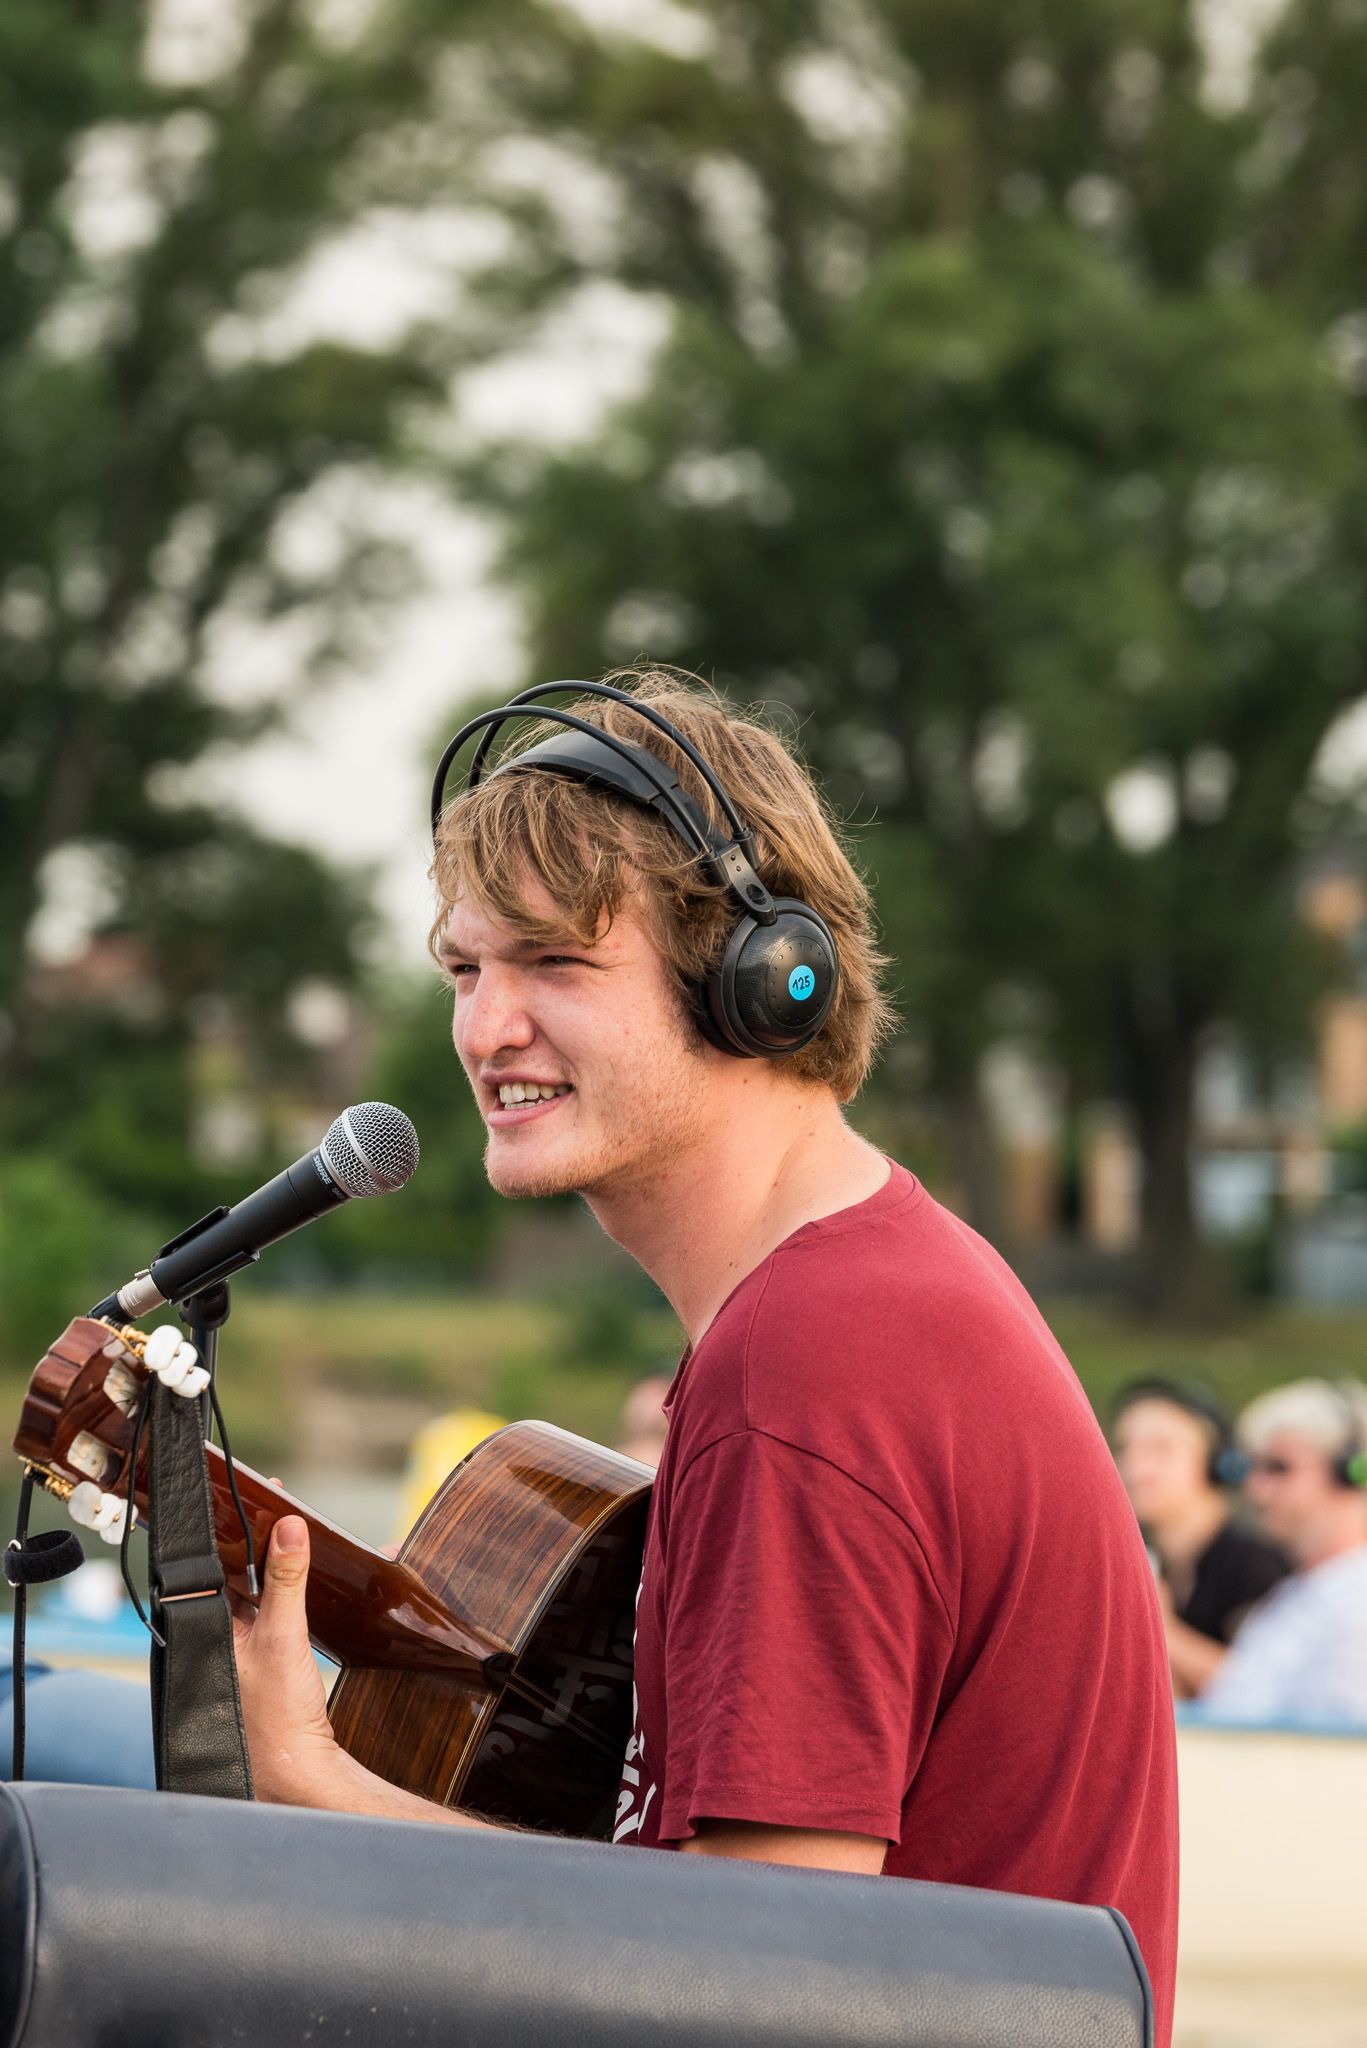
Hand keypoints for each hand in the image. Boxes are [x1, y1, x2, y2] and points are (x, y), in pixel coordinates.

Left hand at [231, 1516, 344, 1805]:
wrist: (295, 1772)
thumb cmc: (275, 1717)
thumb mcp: (283, 1637)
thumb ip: (286, 1580)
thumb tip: (289, 1528)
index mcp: (201, 1629)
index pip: (211, 1561)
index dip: (232, 1525)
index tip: (255, 1493)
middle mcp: (212, 1638)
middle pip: (231, 1572)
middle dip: (255, 1538)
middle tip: (279, 1505)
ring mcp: (234, 1651)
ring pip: (250, 1590)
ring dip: (272, 1563)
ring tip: (294, 1531)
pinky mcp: (259, 1662)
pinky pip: (268, 1610)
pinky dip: (283, 1589)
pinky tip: (302, 1577)